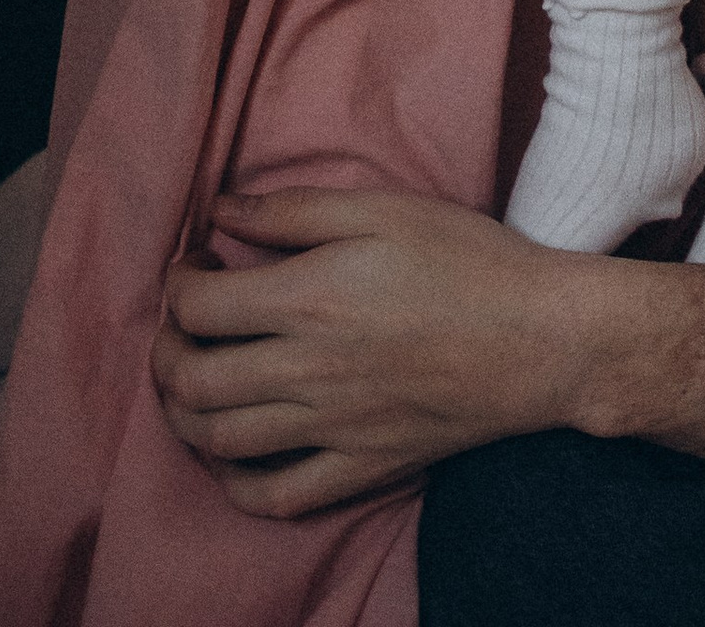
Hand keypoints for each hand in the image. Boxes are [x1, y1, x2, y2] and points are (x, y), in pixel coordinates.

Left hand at [157, 187, 595, 516]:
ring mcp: (332, 429)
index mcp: (309, 299)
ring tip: (193, 379)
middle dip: (164, 351)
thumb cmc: (467, 259)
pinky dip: (234, 483)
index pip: (197, 308)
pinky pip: (275, 497)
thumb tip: (222, 208)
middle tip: (179, 323)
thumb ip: (294, 209)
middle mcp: (307, 371)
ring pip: (220, 441)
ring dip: (184, 413)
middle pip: (192, 380)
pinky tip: (232, 454)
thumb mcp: (382, 208)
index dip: (178, 282)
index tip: (195, 263)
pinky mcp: (360, 467)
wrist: (540, 339)